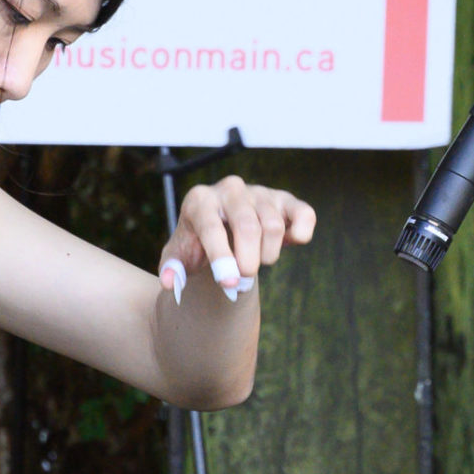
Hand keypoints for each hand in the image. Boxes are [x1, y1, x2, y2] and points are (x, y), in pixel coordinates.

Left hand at [157, 176, 316, 300]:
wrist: (221, 230)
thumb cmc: (197, 244)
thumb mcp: (179, 257)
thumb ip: (172, 270)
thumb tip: (170, 283)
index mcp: (200, 200)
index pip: (212, 227)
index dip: (222, 258)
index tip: (229, 284)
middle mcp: (230, 189)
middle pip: (247, 226)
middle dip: (247, 261)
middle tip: (242, 282)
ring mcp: (259, 192)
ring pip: (273, 226)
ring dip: (267, 255)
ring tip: (255, 260)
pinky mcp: (285, 199)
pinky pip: (304, 214)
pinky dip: (301, 233)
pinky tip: (290, 242)